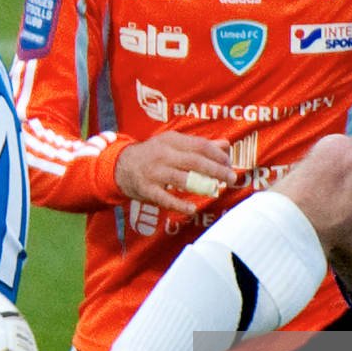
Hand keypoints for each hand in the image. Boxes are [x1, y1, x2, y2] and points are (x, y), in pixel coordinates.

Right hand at [113, 131, 237, 216]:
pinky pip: (165, 198)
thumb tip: (225, 145)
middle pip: (194, 161)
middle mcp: (163, 155)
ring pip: (182, 179)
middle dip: (216, 170)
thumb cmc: (153, 154)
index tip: (229, 163)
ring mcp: (154, 173)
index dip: (217, 154)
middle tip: (231, 177)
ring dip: (202, 186)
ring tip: (216, 191)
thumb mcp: (173, 144)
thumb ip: (199, 145)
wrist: (120, 165)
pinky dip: (179, 205)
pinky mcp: (146, 189)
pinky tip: (191, 209)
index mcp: (171, 141)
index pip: (199, 145)